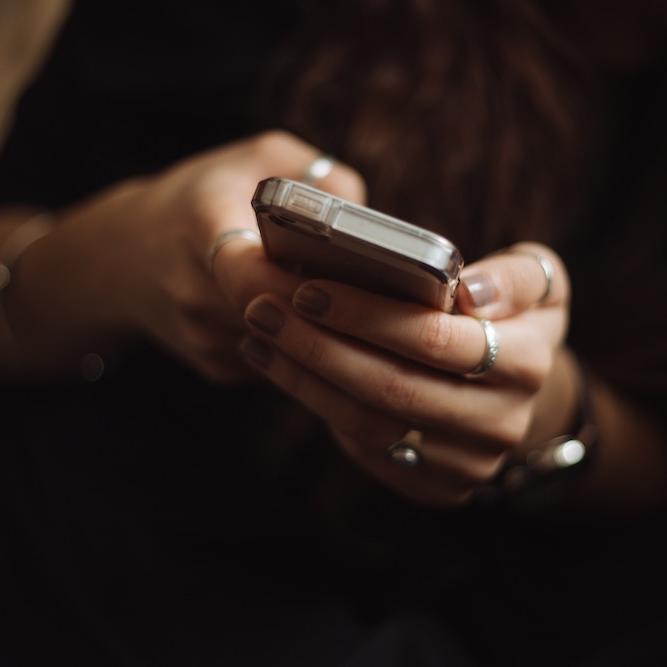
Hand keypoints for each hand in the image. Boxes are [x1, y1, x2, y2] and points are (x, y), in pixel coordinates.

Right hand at [6, 131, 364, 378]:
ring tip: (351, 306)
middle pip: (281, 318)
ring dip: (320, 331)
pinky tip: (309, 319)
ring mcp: (204, 339)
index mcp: (201, 228)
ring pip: (286, 347)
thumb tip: (368, 223)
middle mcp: (195, 293)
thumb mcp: (256, 158)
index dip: (303, 283)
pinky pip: (276, 363)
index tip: (346, 277)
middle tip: (376, 297)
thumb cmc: (201, 198)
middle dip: (329, 310)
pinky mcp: (215, 367)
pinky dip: (300, 345)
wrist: (127, 256)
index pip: (252, 273)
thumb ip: (317, 176)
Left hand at [241, 243, 571, 505]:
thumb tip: (470, 292)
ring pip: (368, 423)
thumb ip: (515, 277)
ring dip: (303, 378)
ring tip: (259, 337)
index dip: (365, 315)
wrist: (514, 392)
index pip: (434, 339)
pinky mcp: (434, 487)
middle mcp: (501, 423)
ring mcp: (466, 464)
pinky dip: (316, 405)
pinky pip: (365, 449)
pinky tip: (282, 368)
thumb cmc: (511, 320)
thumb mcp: (537, 283)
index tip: (308, 289)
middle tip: (263, 310)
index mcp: (527, 363)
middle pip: (391, 388)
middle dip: (317, 347)